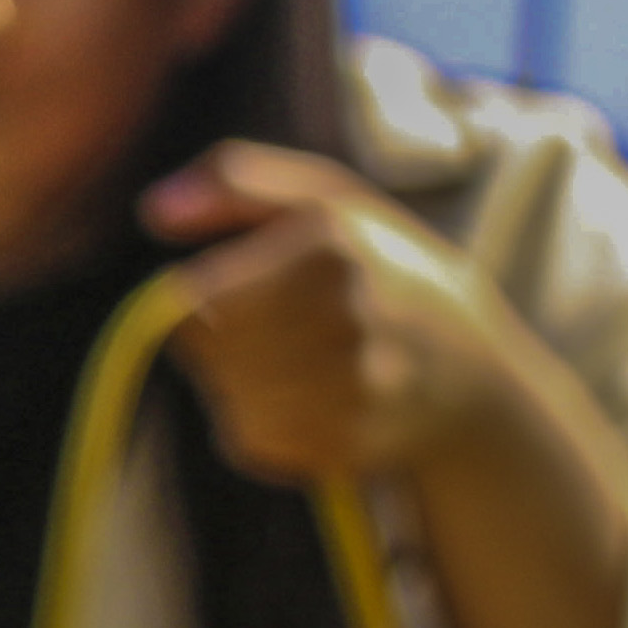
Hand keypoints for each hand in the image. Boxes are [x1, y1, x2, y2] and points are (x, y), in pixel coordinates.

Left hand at [139, 141, 520, 485]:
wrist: (473, 376)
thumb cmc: (380, 271)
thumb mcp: (325, 199)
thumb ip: (236, 181)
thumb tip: (154, 212)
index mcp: (328, 249)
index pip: (191, 300)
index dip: (203, 297)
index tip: (245, 290)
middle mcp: (342, 319)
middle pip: (208, 351)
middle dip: (226, 342)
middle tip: (281, 330)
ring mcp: (347, 390)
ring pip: (226, 396)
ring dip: (242, 384)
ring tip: (304, 364)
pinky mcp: (342, 446)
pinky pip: (251, 438)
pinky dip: (264, 423)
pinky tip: (316, 401)